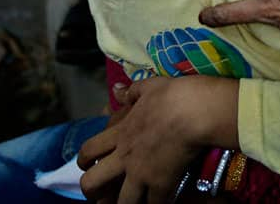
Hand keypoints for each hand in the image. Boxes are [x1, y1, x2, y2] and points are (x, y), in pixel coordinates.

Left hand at [78, 75, 237, 203]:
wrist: (195, 111)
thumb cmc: (173, 95)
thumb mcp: (150, 87)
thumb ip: (132, 91)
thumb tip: (118, 89)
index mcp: (121, 133)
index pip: (89, 150)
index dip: (84, 161)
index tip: (87, 165)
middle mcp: (125, 157)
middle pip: (92, 183)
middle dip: (93, 192)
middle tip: (102, 193)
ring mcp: (141, 173)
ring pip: (121, 202)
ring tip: (133, 203)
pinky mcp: (161, 184)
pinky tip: (163, 202)